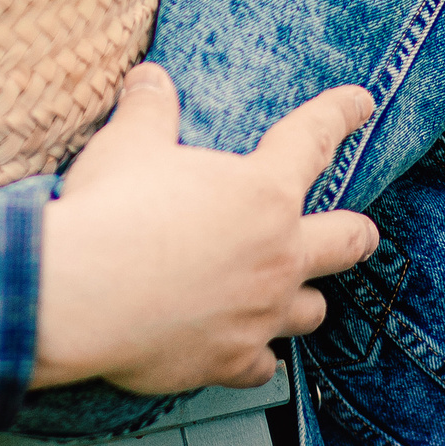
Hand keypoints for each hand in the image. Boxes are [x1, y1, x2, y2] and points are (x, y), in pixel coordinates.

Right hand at [30, 67, 377, 393]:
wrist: (83, 294)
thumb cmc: (112, 213)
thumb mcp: (128, 143)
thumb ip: (149, 109)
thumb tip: (150, 79)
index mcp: (261, 191)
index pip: (311, 140)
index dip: (339, 115)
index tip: (360, 103)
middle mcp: (276, 255)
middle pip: (345, 241)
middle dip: (356, 232)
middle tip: (361, 230)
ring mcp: (258, 313)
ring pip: (312, 310)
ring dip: (306, 299)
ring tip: (295, 294)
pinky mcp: (229, 360)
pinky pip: (261, 366)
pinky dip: (256, 357)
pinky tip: (245, 352)